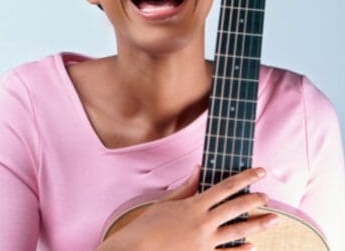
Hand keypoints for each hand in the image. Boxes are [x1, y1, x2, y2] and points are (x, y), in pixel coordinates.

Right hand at [97, 166, 278, 250]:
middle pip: (236, 208)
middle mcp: (203, 222)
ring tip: (273, 219)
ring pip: (238, 231)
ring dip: (258, 224)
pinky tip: (252, 245)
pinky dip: (242, 249)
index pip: (226, 187)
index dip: (245, 178)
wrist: (138, 249)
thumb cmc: (148, 225)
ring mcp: (205, 242)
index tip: (259, 172)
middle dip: (255, 200)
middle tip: (268, 196)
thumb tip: (198, 169)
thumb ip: (186, 187)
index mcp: (194, 205)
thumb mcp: (166, 202)